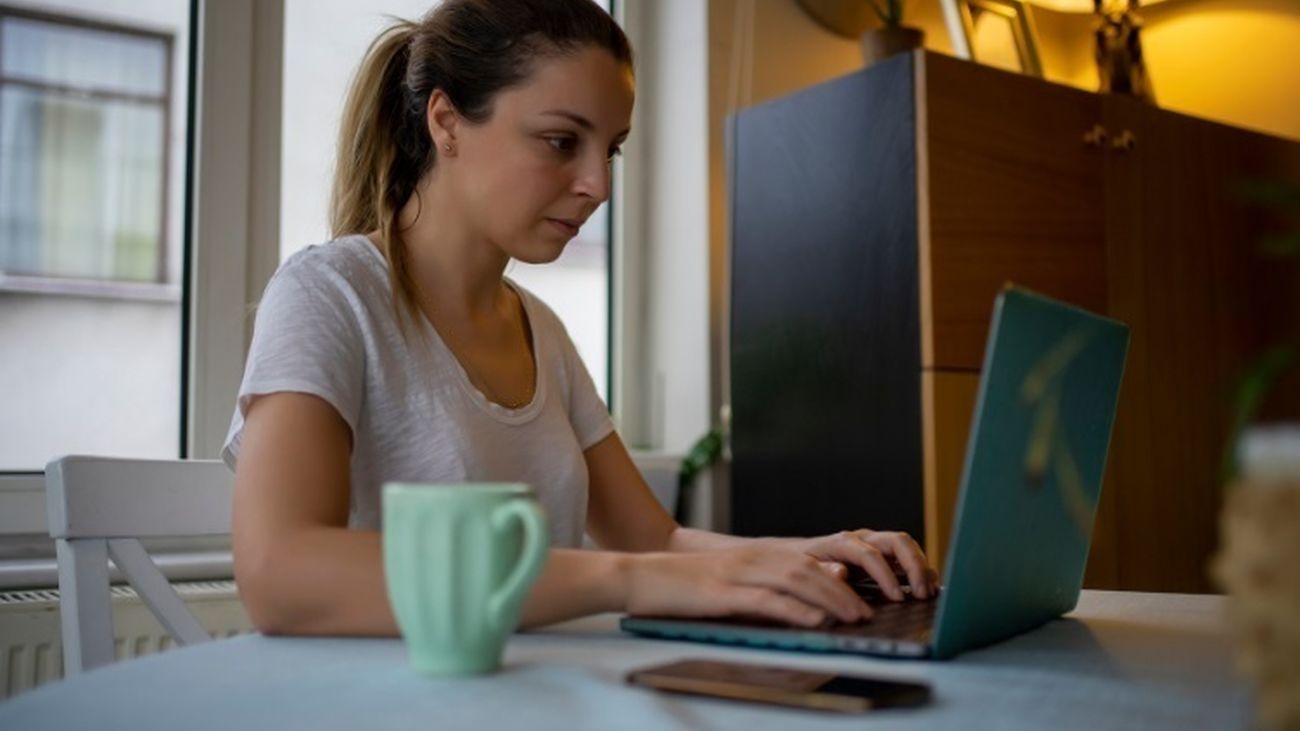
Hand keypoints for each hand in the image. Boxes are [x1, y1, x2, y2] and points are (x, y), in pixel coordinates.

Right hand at [623, 545, 873, 627]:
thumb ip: (756, 592)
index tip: (858, 599)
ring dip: (829, 600)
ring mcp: (736, 574)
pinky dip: (794, 609)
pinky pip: (765, 599)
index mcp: (752, 557)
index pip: (805, 565)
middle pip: (808, 571)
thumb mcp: (724, 585)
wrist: (638, 576)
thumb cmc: (678, 586)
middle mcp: (749, 559)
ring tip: (851, 617)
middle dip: (841, 593)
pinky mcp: (722, 593)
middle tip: (865, 613)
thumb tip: (791, 610)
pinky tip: (813, 620)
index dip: (836, 581)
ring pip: (795, 581)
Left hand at [794, 530, 936, 600]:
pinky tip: (927, 589)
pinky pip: (906, 557)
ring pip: (905, 547)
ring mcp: (874, 546)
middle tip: (921, 593)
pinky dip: (919, 571)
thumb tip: (842, 573)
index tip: (896, 598)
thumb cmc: (799, 567)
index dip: (885, 575)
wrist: (794, 558)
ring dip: (920, 567)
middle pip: (897, 542)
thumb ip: (823, 573)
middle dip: (914, 566)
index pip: (870, 554)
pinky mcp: (881, 556)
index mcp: (842, 543)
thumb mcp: (804, 571)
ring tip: (928, 592)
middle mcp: (862, 540)